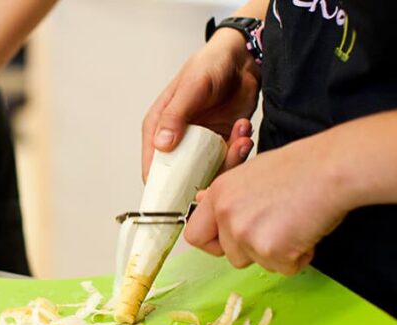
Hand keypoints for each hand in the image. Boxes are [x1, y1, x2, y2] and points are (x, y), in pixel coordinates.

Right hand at [142, 30, 261, 178]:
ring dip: (229, 161)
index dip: (163, 186)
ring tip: (240, 138)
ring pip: (209, 173)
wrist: (241, 59)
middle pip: (182, 177)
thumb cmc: (209, 65)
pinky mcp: (221, 144)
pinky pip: (229, 161)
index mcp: (159, 128)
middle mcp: (177, 140)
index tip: (181, 194)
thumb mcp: (190, 87)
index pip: (153, 168)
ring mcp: (200, 145)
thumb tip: (161, 144)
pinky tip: (243, 131)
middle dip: (205, 175)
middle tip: (224, 159)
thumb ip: (175, 116)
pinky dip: (239, 152)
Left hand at [184, 135, 352, 274]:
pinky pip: (284, 269)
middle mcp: (227, 215)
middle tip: (279, 225)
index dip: (214, 243)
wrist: (332, 168)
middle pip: (231, 256)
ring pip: (257, 264)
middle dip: (255, 249)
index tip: (230, 242)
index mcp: (219, 194)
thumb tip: (202, 201)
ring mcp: (247, 235)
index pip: (195, 236)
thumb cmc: (300, 167)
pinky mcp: (272, 251)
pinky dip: (299, 257)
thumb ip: (227, 195)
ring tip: (295, 224)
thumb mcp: (252, 172)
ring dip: (277, 253)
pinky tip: (307, 230)